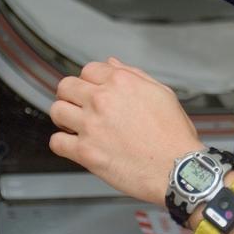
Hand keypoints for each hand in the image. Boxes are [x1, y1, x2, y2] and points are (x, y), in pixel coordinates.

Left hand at [49, 57, 203, 203]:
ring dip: (63, 117)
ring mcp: (91, 125)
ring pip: (57, 110)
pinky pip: (56, 142)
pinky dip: (62, 143)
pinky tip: (73, 145)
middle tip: (78, 106)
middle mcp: (102, 100)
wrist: (176, 168)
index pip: (88, 70)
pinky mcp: (85, 152)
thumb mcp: (161, 93)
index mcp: (121, 82)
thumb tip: (112, 65)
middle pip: (66, 86)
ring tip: (73, 125)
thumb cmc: (173, 135)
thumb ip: (134, 74)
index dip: (90, 81)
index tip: (92, 91)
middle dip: (71, 95)